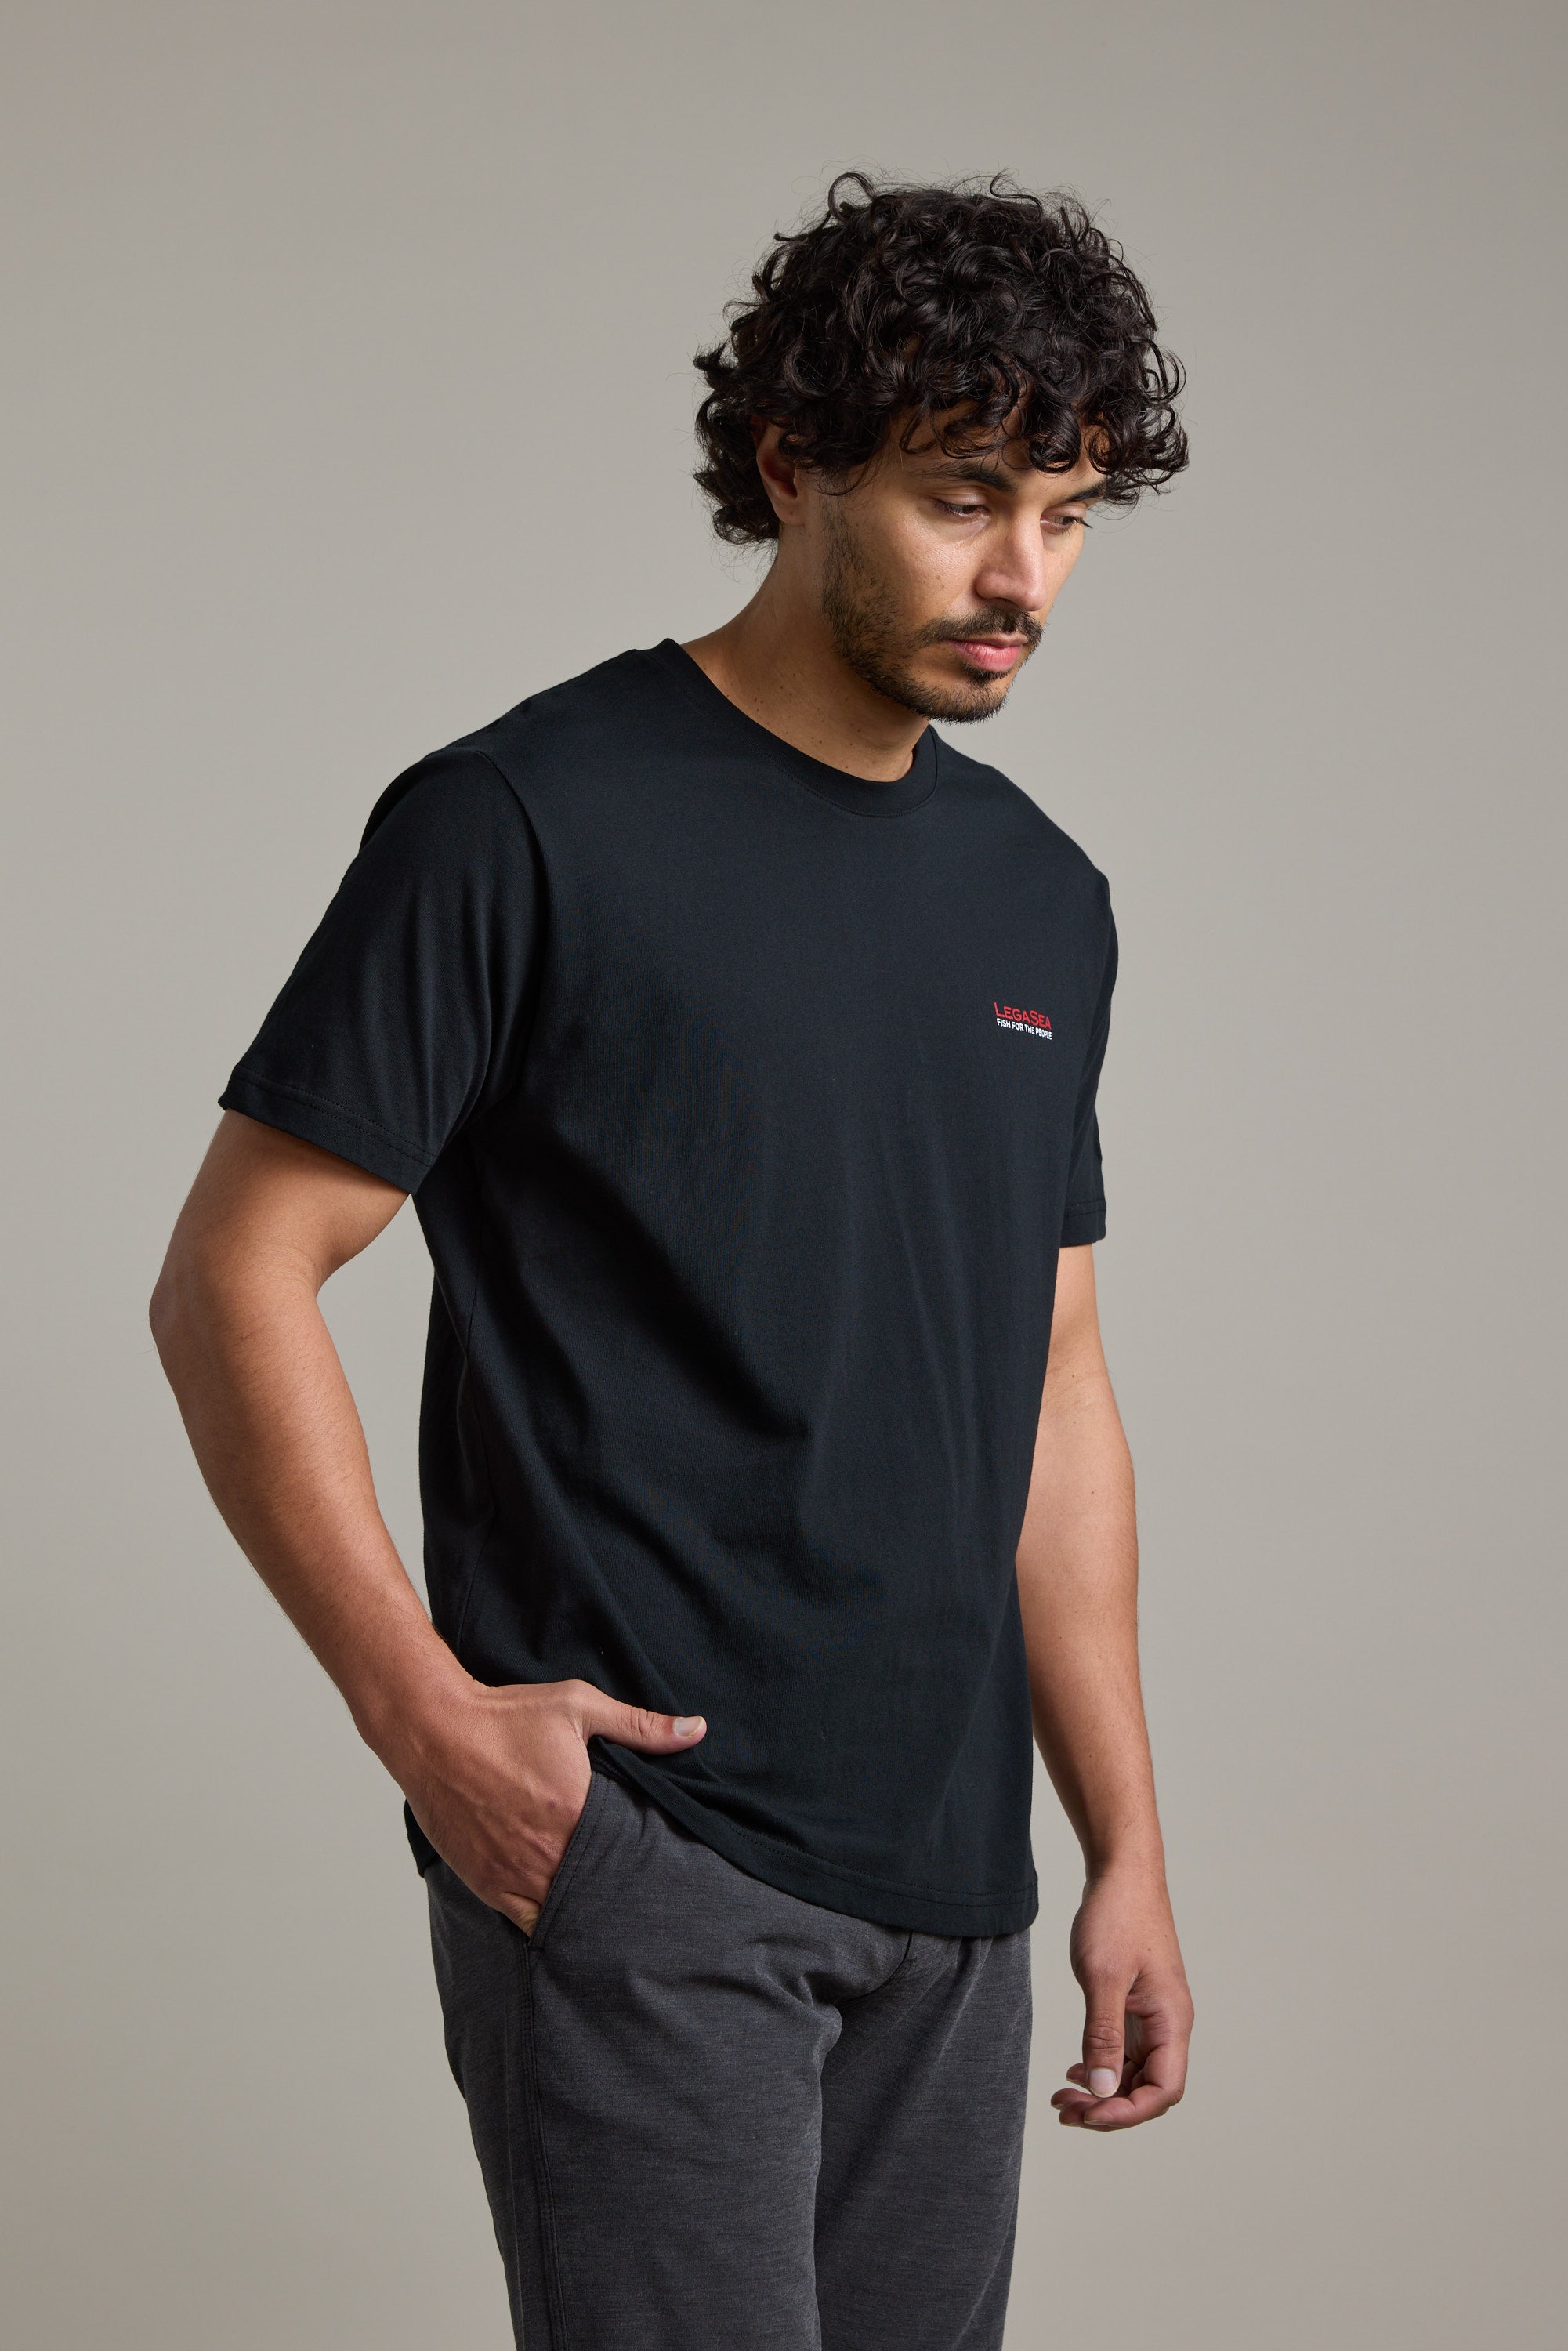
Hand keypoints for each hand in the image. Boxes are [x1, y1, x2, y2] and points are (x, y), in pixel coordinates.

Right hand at [389, 1675, 705, 1933]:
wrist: (434, 1731)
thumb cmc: (505, 1716)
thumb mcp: (577, 1706)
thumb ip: (640, 1725)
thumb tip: (696, 1730)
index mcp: (575, 1811)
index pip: (628, 1856)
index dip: (646, 1864)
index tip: (662, 1868)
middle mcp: (547, 1851)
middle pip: (599, 1890)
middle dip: (620, 1893)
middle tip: (643, 1899)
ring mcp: (515, 1873)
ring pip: (566, 1913)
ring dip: (587, 1912)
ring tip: (612, 1914)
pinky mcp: (488, 1884)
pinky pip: (528, 1922)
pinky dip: (549, 1924)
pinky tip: (568, 1920)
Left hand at [1051, 1863, 1192, 2130]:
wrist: (1122, 1872)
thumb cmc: (1117, 1916)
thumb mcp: (1103, 1978)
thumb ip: (1104, 2036)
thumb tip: (1103, 2091)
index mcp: (1171, 2021)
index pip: (1162, 2091)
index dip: (1125, 2113)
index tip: (1085, 2113)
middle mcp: (1168, 2024)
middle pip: (1148, 2088)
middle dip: (1108, 2107)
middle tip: (1064, 2109)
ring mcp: (1153, 2015)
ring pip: (1134, 2072)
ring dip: (1103, 2090)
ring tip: (1063, 2096)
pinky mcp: (1136, 2004)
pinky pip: (1125, 2051)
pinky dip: (1102, 2065)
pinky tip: (1077, 2068)